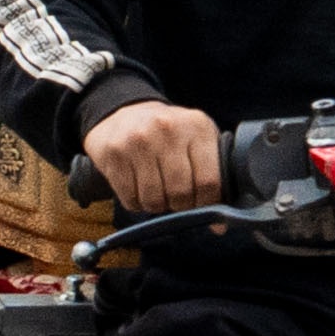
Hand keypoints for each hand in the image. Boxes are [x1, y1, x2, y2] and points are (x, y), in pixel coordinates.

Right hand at [82, 99, 222, 214]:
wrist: (123, 111)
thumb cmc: (169, 133)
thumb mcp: (198, 138)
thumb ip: (214, 172)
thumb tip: (220, 224)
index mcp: (197, 126)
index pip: (209, 181)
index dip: (208, 204)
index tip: (204, 208)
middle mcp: (168, 129)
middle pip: (181, 193)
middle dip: (181, 206)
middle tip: (178, 199)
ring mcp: (138, 141)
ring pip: (154, 200)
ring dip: (158, 205)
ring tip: (158, 191)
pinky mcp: (114, 153)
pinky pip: (130, 199)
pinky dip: (137, 203)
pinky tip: (138, 187)